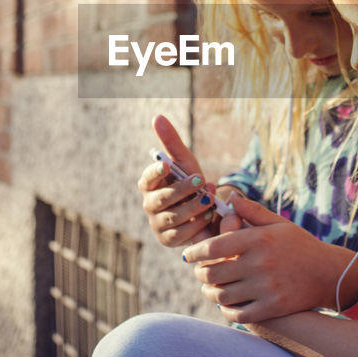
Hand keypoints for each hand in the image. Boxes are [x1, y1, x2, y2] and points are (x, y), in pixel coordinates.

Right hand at [139, 115, 217, 247]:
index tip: (167, 165)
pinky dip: (198, 223)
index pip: (147, 179)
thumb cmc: (192, 183)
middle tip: (201, 180)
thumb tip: (157, 116)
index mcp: (149, 184)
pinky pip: (183, 233)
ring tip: (210, 197)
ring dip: (194, 207)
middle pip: (161, 200)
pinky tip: (211, 214)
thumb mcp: (185, 161)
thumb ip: (171, 141)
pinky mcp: (168, 240)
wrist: (209, 210)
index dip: (155, 173)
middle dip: (182, 190)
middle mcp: (149, 205)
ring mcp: (157, 224)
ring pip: (174, 217)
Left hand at [181, 194, 346, 323]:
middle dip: (200, 274)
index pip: (214, 247)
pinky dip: (226, 310)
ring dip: (210, 292)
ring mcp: (267, 288)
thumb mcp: (278, 223)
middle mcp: (261, 263)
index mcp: (259, 239)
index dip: (195, 252)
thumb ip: (252, 211)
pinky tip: (226, 304)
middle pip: (213, 274)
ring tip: (210, 288)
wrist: (329, 274)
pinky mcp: (273, 308)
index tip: (189, 255)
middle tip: (200, 272)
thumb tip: (229, 198)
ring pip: (222, 296)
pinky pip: (238, 314)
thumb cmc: (300, 245)